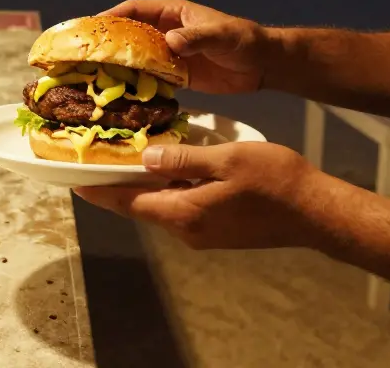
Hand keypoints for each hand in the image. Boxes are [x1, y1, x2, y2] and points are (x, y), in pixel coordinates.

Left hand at [73, 141, 318, 249]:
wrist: (316, 212)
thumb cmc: (275, 181)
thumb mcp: (227, 159)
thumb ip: (184, 160)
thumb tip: (146, 158)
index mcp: (185, 213)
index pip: (128, 203)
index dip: (99, 190)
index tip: (73, 179)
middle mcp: (188, 230)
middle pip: (141, 206)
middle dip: (118, 184)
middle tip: (97, 157)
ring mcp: (203, 234)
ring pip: (161, 206)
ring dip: (145, 185)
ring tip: (127, 156)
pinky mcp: (217, 231)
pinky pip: (181, 207)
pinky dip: (168, 189)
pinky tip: (169, 167)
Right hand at [101, 0, 272, 93]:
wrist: (262, 65)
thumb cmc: (242, 41)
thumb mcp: (221, 36)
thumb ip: (197, 37)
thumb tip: (171, 42)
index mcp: (172, 13)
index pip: (134, 10)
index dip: (111, 17)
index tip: (90, 27)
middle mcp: (165, 31)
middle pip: (129, 35)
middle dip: (107, 43)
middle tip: (82, 56)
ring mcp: (168, 54)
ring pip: (136, 58)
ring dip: (117, 67)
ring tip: (92, 78)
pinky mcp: (175, 75)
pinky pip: (150, 79)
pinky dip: (136, 86)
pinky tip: (120, 96)